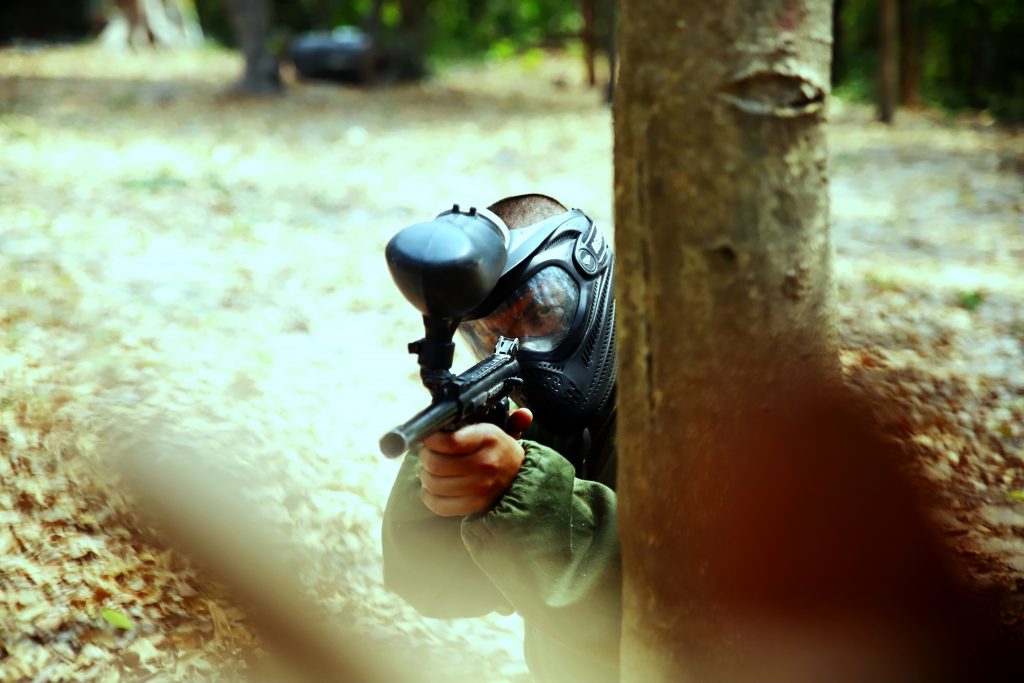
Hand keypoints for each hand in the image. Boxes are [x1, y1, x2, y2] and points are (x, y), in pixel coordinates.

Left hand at [418, 408, 533, 516]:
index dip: (430, 440)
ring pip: (434, 483)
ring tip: (429, 469)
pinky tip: (431, 486)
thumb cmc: (497, 450)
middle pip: (436, 463)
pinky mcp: (474, 506)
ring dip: (425, 475)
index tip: (429, 438)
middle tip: (426, 453)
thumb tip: (524, 413)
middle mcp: (485, 463)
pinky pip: (438, 504)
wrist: (518, 479)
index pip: (449, 441)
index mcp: (488, 438)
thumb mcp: (495, 428)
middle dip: (424, 457)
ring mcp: (480, 487)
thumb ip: (494, 415)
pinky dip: (428, 495)